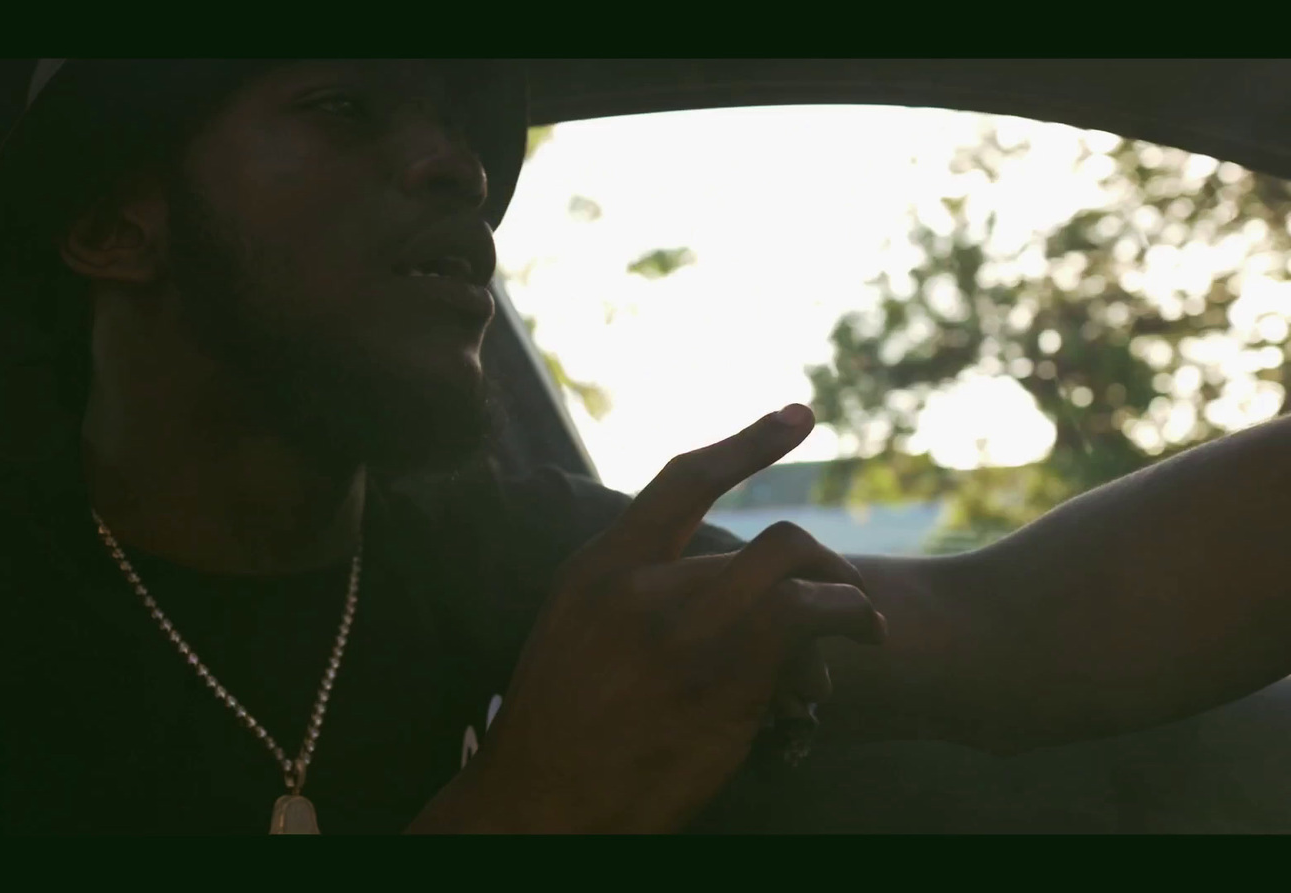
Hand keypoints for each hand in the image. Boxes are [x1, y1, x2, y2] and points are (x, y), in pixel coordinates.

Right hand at [409, 404, 885, 832]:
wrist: (541, 807)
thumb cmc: (554, 727)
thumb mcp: (571, 633)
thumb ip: (631, 593)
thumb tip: (701, 576)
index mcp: (601, 569)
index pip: (685, 481)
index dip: (748, 443)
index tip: (799, 416)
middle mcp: (648, 591)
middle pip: (771, 544)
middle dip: (822, 565)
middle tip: (840, 595)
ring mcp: (690, 638)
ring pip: (798, 579)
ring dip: (844, 600)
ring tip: (863, 628)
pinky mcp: (726, 687)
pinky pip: (803, 635)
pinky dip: (837, 637)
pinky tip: (848, 656)